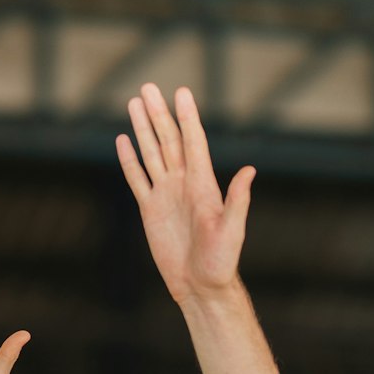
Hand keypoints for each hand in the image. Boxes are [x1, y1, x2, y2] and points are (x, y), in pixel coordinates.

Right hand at [116, 84, 254, 305]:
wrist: (201, 286)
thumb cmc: (221, 262)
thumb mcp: (232, 231)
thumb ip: (237, 201)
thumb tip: (250, 171)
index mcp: (202, 184)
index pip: (193, 142)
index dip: (187, 117)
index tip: (180, 91)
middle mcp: (184, 183)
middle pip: (168, 140)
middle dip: (158, 114)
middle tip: (147, 87)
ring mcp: (166, 195)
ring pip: (152, 153)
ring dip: (143, 128)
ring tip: (134, 102)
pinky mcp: (150, 210)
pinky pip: (138, 179)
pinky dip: (130, 160)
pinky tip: (124, 140)